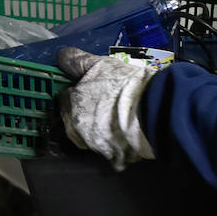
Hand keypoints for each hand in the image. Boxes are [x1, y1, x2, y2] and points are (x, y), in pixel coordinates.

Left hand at [56, 47, 156, 170]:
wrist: (154, 110)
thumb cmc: (126, 86)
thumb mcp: (100, 64)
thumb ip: (77, 61)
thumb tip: (62, 56)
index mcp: (73, 105)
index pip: (65, 98)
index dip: (76, 92)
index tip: (88, 89)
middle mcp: (79, 128)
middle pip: (74, 122)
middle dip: (84, 115)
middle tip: (104, 106)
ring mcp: (96, 146)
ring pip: (91, 139)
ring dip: (99, 131)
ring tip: (116, 121)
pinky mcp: (115, 159)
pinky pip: (112, 154)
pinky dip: (117, 147)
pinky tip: (127, 136)